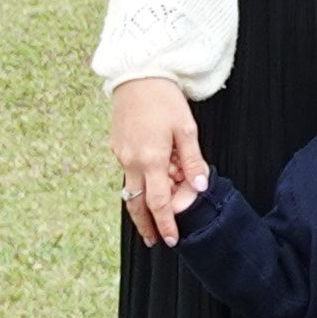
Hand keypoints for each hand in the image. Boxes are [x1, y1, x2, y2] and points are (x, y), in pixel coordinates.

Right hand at [111, 77, 206, 243]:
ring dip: (143, 205)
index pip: (157, 202)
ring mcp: (121, 155)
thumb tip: (199, 188)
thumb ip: (193, 161)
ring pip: (131, 189)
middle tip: (154, 241)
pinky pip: (129, 173)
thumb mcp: (186, 129)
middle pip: (137, 203)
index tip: (170, 240)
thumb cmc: (165, 99)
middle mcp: (131, 161)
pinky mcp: (117, 147)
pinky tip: (154, 181)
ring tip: (153, 220)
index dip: (165, 224)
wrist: (137, 76)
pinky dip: (141, 182)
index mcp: (151, 159)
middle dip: (146, 225)